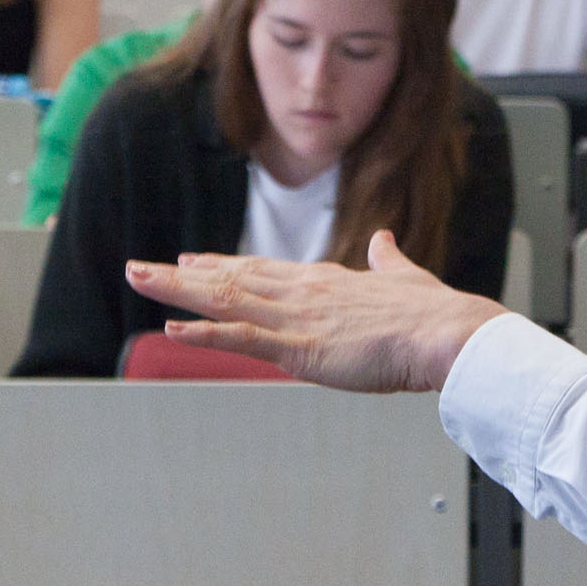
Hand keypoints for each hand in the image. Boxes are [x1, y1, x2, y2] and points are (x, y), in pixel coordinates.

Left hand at [126, 231, 507, 393]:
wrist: (448, 333)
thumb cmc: (433, 314)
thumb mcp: (403, 279)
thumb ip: (386, 260)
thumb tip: (383, 238)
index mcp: (324, 280)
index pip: (260, 269)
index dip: (221, 264)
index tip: (190, 260)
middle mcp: (302, 291)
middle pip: (230, 278)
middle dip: (181, 274)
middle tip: (139, 266)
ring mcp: (298, 317)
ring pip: (224, 300)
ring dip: (177, 291)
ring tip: (138, 279)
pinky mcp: (300, 347)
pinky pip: (241, 339)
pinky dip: (203, 335)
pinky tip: (172, 331)